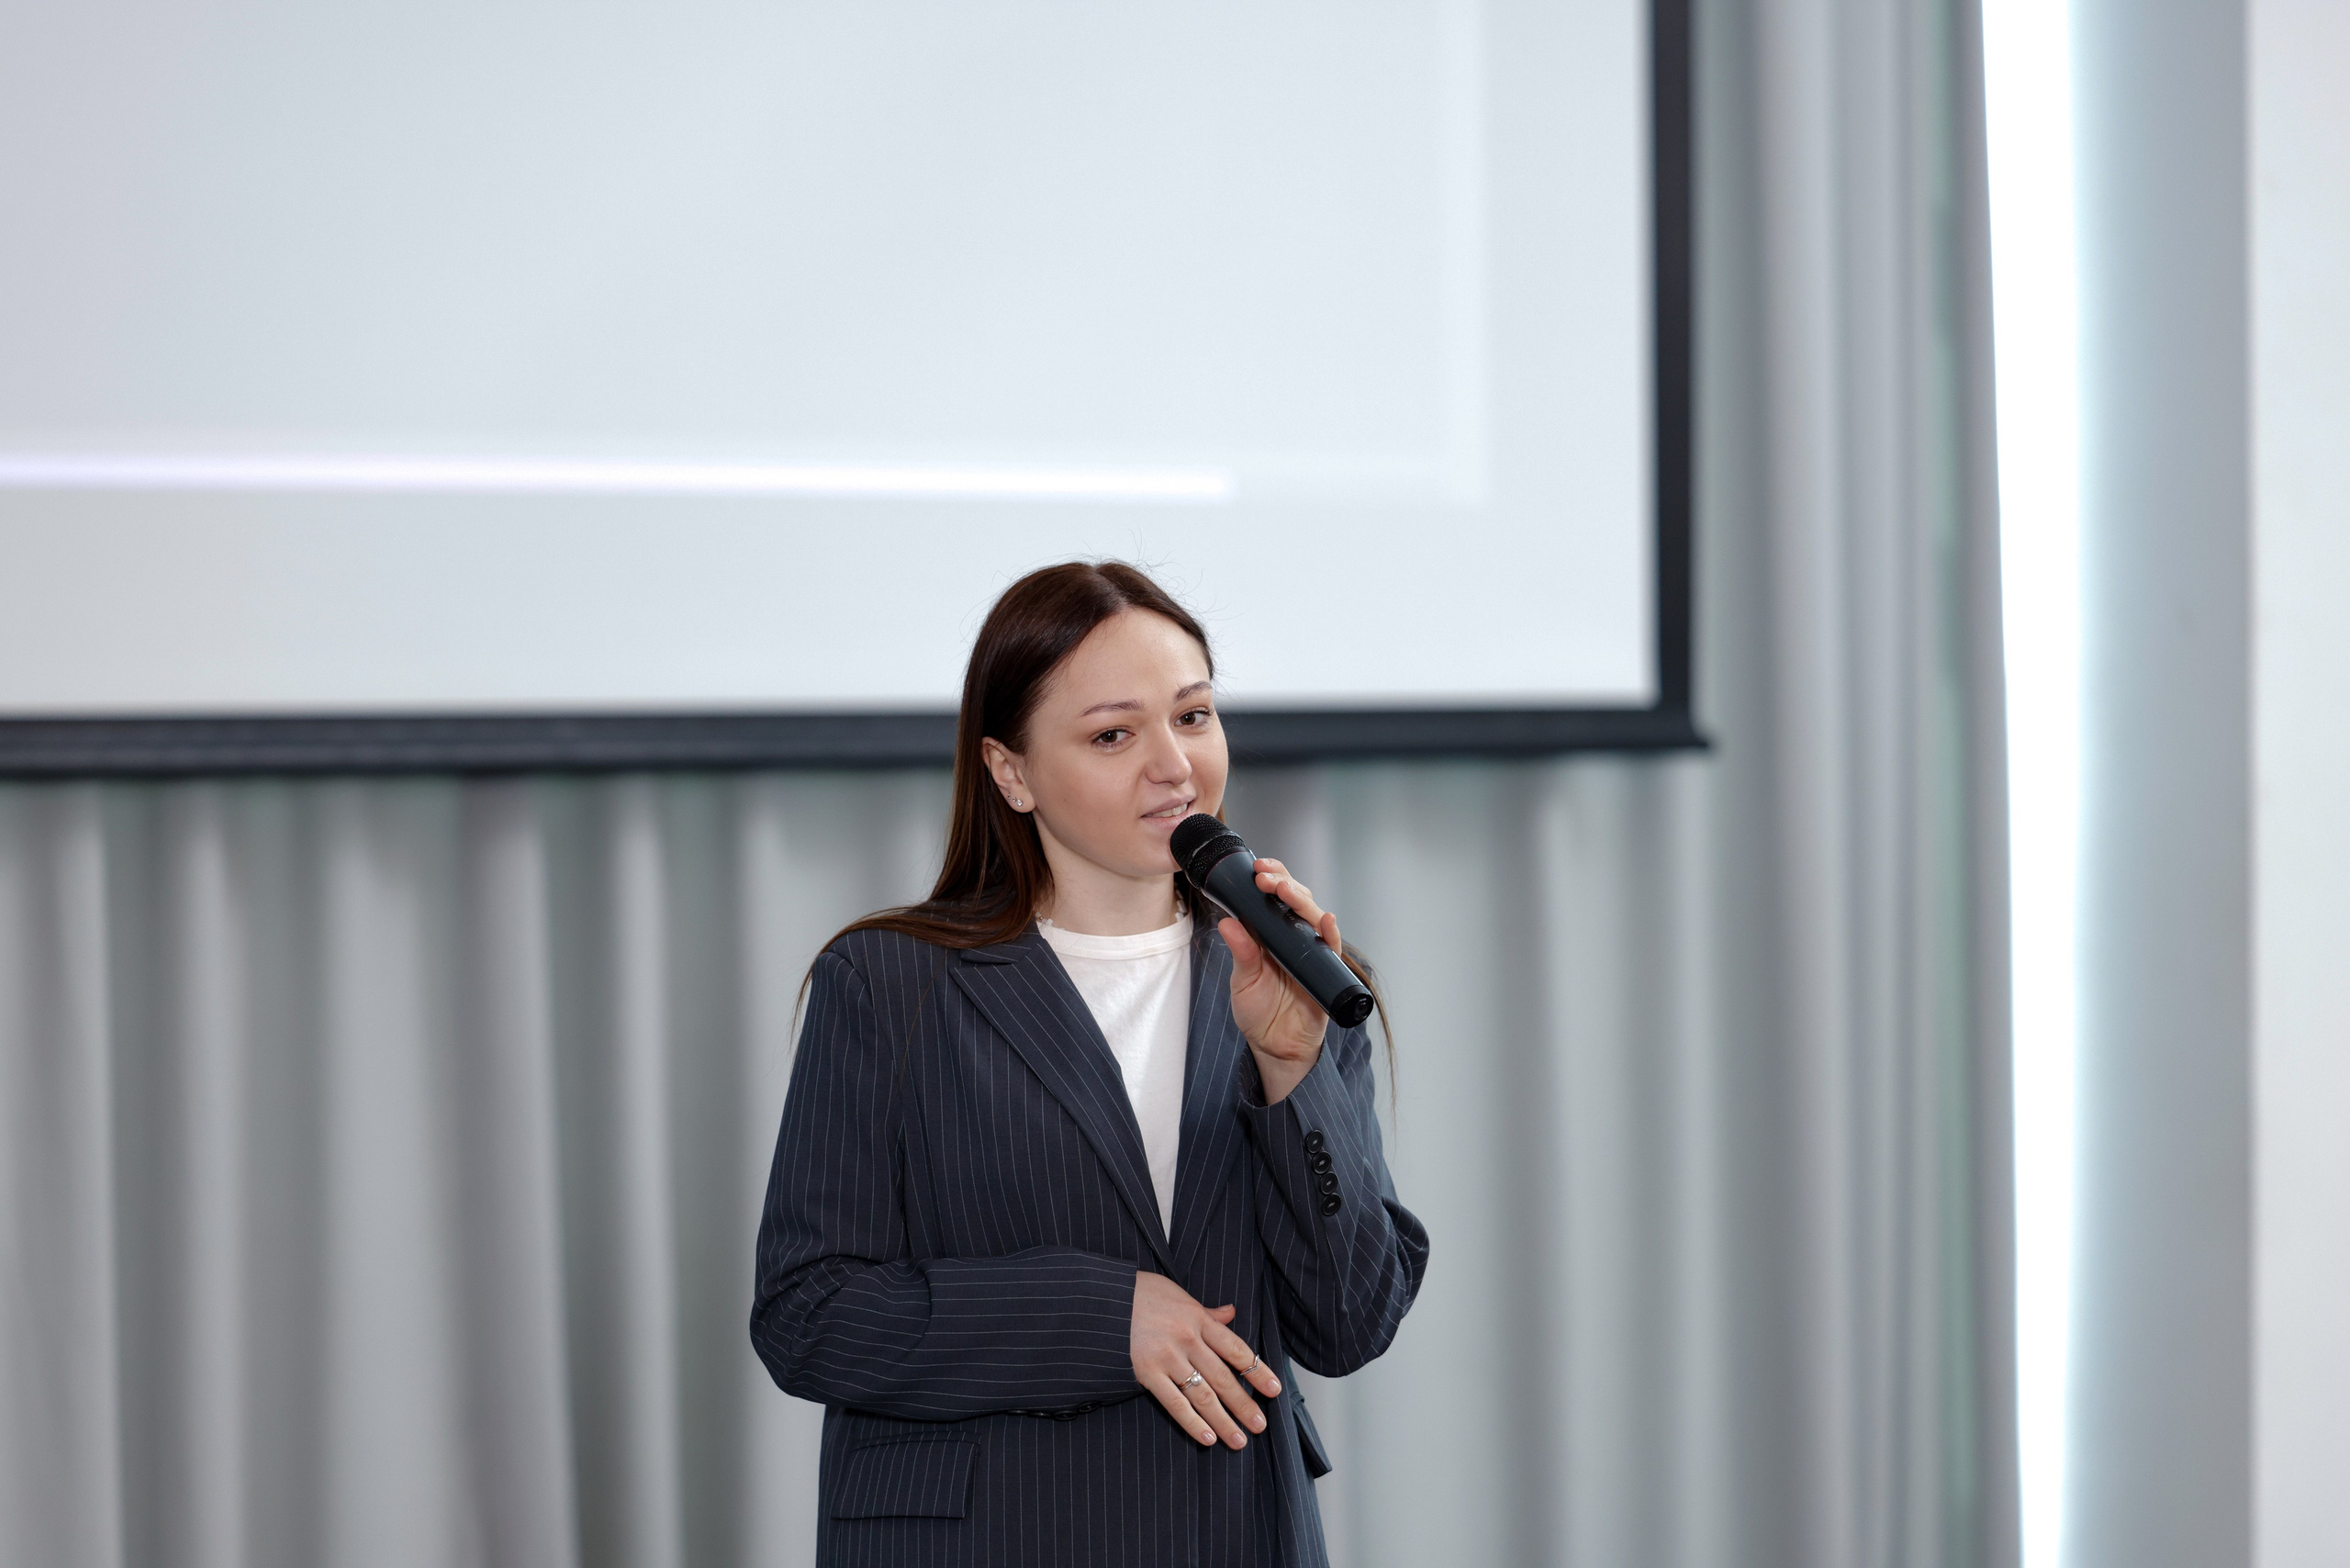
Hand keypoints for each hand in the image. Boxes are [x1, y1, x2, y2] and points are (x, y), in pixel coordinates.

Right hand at [1131, 1271, 1281, 1448]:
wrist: (1104, 1299)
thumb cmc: (1140, 1294)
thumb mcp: (1178, 1295)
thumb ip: (1206, 1311)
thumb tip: (1230, 1313)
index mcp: (1198, 1319)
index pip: (1236, 1349)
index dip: (1257, 1371)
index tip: (1274, 1390)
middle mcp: (1188, 1340)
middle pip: (1223, 1378)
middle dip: (1244, 1404)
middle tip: (1260, 1425)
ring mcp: (1168, 1358)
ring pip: (1203, 1395)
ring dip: (1223, 1420)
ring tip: (1239, 1440)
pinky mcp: (1147, 1373)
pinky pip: (1174, 1403)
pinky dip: (1192, 1423)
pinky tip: (1207, 1438)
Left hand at [1219, 857, 1341, 1103]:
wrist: (1275, 1048)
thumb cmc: (1259, 1012)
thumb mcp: (1243, 981)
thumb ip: (1241, 952)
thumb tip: (1227, 922)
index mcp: (1271, 933)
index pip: (1274, 896)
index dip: (1269, 878)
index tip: (1256, 868)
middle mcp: (1294, 938)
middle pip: (1296, 900)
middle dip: (1282, 883)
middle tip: (1265, 877)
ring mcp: (1312, 953)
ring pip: (1313, 916)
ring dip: (1301, 901)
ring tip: (1285, 890)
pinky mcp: (1326, 972)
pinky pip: (1332, 949)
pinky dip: (1331, 934)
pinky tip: (1326, 921)